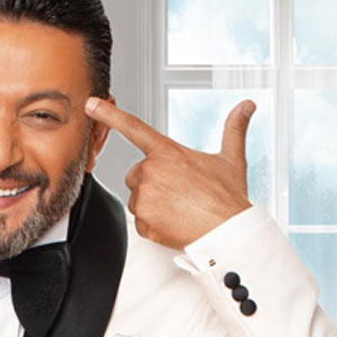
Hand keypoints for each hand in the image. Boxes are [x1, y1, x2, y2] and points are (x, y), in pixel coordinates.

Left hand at [84, 97, 255, 249]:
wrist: (228, 232)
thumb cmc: (229, 198)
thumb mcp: (231, 160)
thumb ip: (234, 129)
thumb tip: (246, 106)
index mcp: (168, 152)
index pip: (132, 127)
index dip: (109, 113)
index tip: (90, 103)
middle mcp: (151, 170)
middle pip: (137, 174)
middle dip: (153, 183)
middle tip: (179, 193)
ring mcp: (144, 195)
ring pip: (138, 198)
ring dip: (153, 204)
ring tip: (179, 209)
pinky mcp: (141, 219)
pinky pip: (140, 221)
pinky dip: (154, 225)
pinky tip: (174, 223)